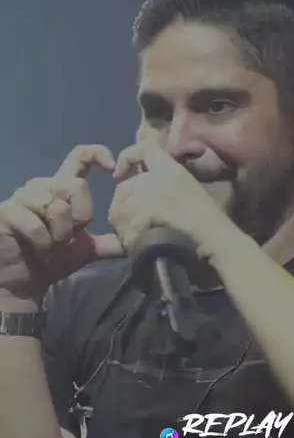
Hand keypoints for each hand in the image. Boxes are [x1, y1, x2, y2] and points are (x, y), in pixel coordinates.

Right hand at [0, 145, 122, 304]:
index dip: (96, 154)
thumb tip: (137, 242)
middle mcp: (42, 187)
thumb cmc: (51, 261)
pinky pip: (36, 224)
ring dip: (60, 234)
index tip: (113, 167)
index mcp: (61, 190)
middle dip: (80, 218)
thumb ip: (109, 243)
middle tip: (69, 238)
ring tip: (52, 246)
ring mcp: (23, 197)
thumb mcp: (86, 250)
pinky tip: (38, 250)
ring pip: (57, 206)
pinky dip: (43, 243)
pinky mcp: (8, 212)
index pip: (79, 158)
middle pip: (76, 186)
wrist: (24, 283)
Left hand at [110, 142, 228, 257]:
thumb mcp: (187, 195)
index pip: (144, 148)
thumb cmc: (208, 226)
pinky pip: (129, 225)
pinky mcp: (153, 209)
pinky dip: (130, 240)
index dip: (127, 157)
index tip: (118, 174)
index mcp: (173, 169)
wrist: (219, 242)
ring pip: (121, 208)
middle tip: (129, 228)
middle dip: (121, 209)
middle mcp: (163, 175)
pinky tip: (137, 248)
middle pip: (124, 187)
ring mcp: (157, 191)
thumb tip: (138, 194)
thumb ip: (164, 188)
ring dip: (124, 228)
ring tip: (133, 241)